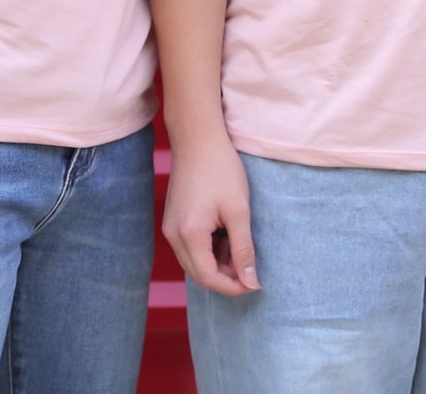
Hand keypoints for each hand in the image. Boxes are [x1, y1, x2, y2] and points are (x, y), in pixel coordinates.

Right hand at [162, 132, 259, 296]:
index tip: (255, 284)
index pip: (208, 278)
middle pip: (198, 274)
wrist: (198, 139)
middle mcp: (173, 236)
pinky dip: (208, 250)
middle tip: (251, 269)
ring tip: (240, 247)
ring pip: (194, 262)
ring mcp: (170, 228)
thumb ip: (244, 249)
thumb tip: (251, 281)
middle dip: (225, 278)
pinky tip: (227, 236)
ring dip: (217, 263)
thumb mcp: (239, 210)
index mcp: (189, 235)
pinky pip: (190, 247)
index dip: (232, 287)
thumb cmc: (221, 170)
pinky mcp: (172, 220)